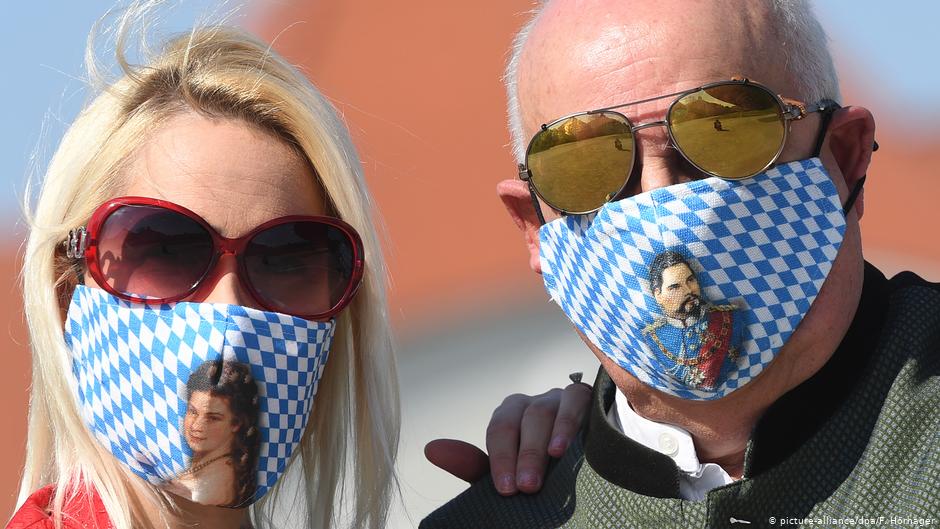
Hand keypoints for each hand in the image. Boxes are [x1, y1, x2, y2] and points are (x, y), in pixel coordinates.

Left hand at [424, 380, 591, 495]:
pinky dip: (570, 421)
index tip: (506, 489)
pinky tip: (567, 445)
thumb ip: (472, 464)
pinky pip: (577, 400)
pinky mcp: (587, 400)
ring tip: (551, 462)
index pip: (499, 429)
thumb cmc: (542, 472)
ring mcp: (560, 399)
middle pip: (524, 419)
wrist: (589, 473)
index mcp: (510, 416)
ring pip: (547, 410)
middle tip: (527, 487)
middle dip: (524, 454)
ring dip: (546, 439)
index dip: (501, 458)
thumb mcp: (507, 473)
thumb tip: (430, 449)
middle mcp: (533, 403)